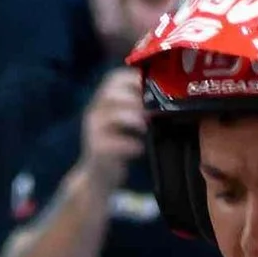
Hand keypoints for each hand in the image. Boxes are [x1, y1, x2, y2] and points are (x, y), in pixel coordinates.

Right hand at [76, 66, 145, 184]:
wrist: (99, 177)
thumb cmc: (116, 145)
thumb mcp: (123, 123)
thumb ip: (135, 107)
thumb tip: (163, 93)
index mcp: (102, 102)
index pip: (112, 79)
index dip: (132, 79)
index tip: (149, 87)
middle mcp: (95, 113)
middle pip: (111, 94)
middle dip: (133, 99)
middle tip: (149, 110)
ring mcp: (94, 132)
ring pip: (112, 116)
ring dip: (132, 118)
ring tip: (145, 127)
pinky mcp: (98, 151)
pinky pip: (114, 143)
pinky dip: (130, 144)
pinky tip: (139, 147)